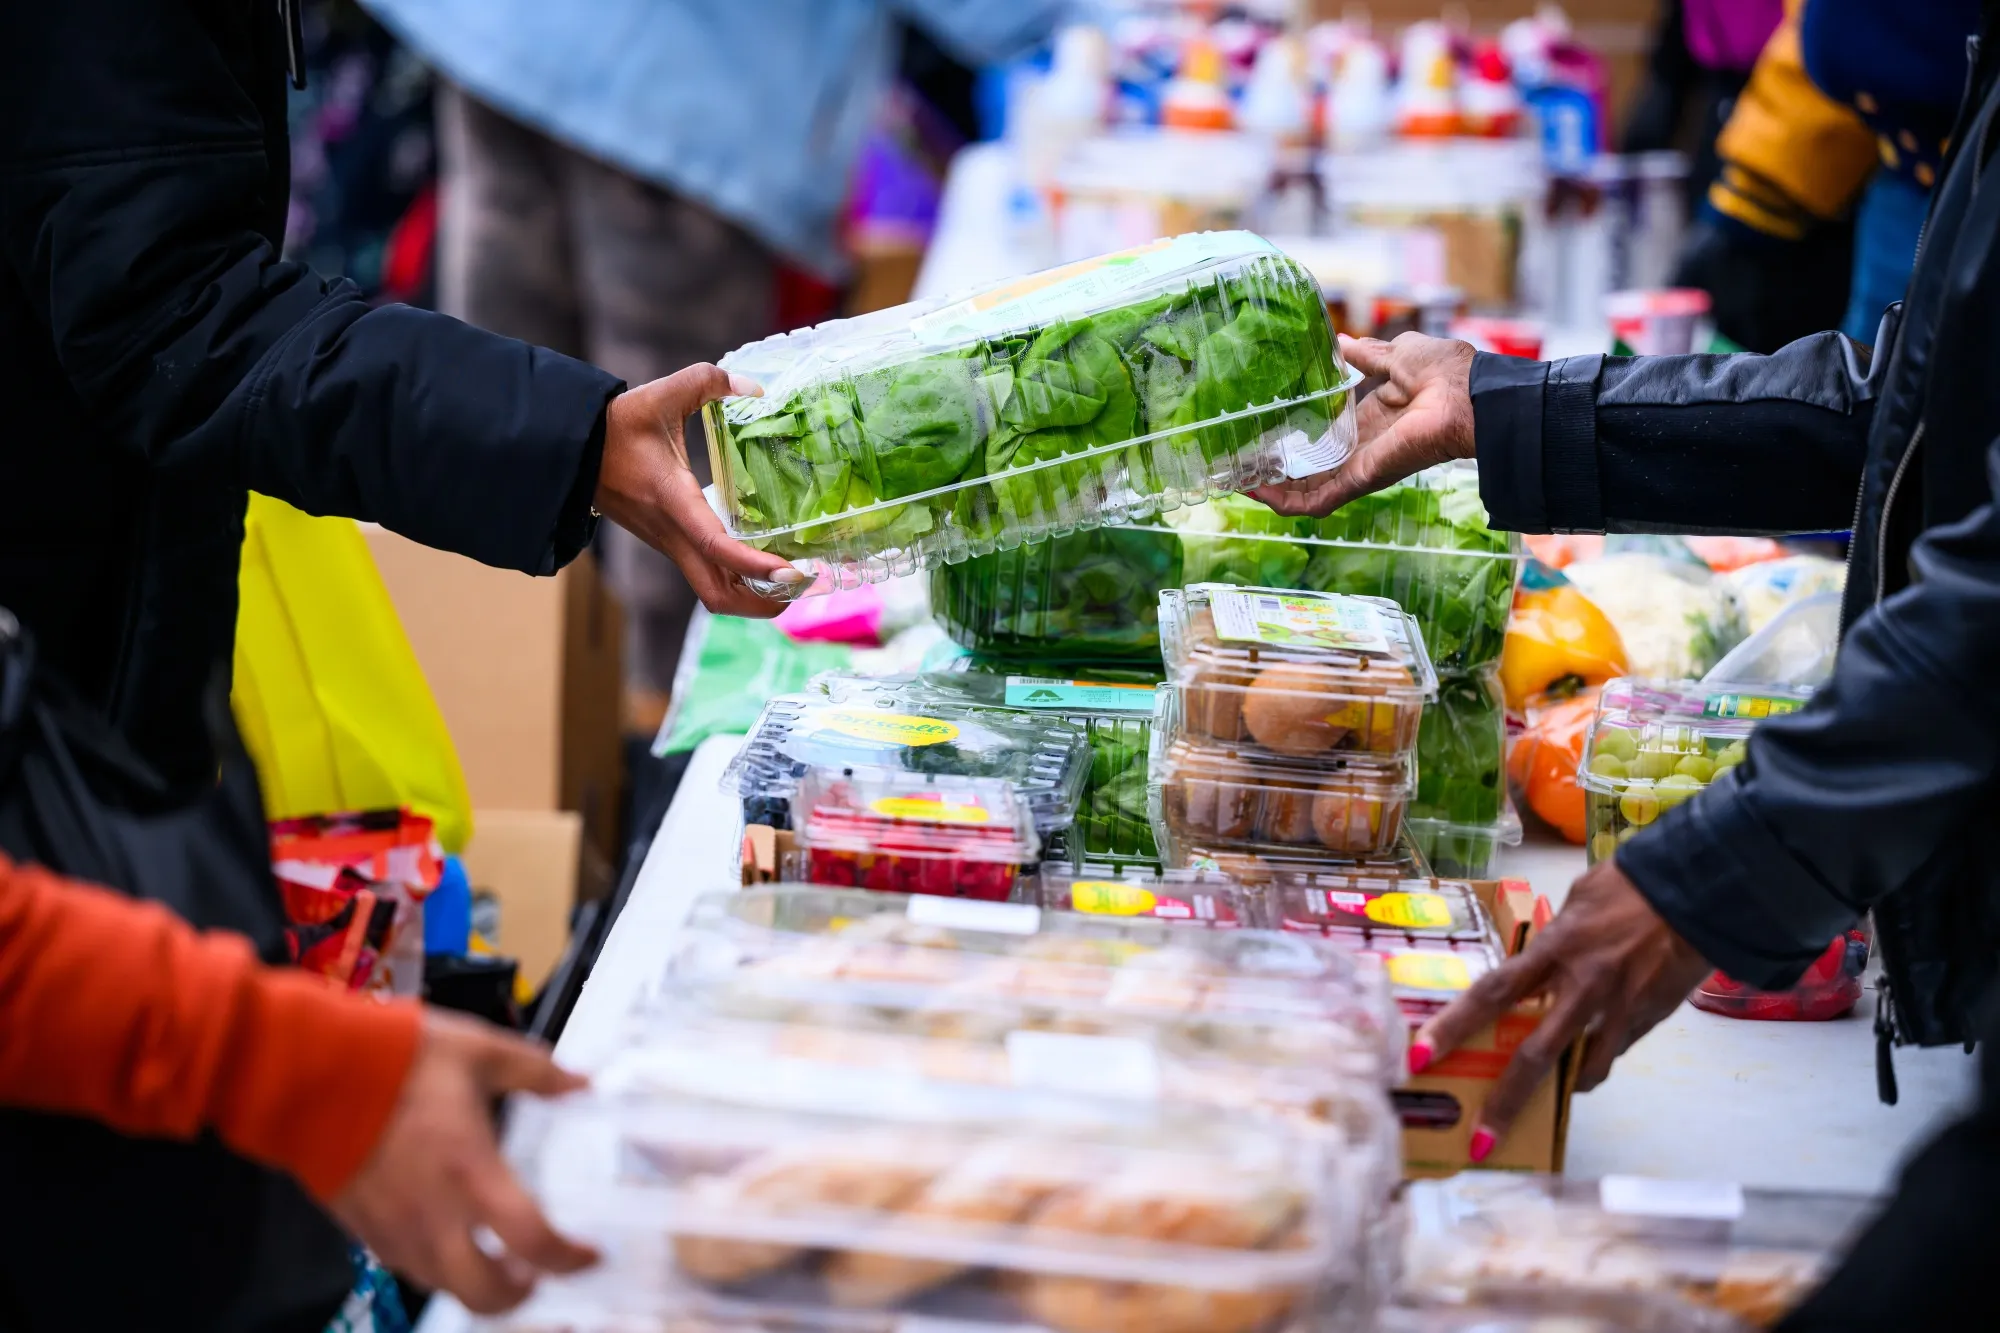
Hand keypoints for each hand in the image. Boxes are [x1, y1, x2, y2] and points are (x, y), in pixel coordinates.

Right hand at [330, 1011, 597, 1314]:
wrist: (311, 1073)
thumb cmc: (397, 1059)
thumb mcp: (479, 1051)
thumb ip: (537, 1072)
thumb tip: (580, 1083)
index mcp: (472, 1172)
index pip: (532, 1241)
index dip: (568, 1259)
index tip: (587, 1254)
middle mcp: (435, 1215)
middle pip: (484, 1293)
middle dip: (517, 1295)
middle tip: (533, 1273)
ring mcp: (395, 1229)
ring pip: (443, 1286)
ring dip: (475, 1283)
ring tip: (493, 1259)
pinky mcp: (362, 1228)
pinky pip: (406, 1266)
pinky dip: (435, 1266)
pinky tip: (446, 1238)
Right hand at [597, 363, 806, 616]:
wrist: (573, 449)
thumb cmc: (616, 424)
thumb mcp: (661, 394)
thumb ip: (708, 381)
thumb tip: (754, 388)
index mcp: (672, 499)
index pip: (715, 545)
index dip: (754, 564)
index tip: (790, 572)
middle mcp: (671, 533)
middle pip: (716, 594)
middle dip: (761, 601)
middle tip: (802, 586)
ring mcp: (669, 544)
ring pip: (712, 591)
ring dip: (751, 597)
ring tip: (792, 582)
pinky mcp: (669, 544)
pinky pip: (706, 575)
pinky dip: (737, 580)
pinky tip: (764, 565)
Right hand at [1247, 333, 1475, 517]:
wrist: (1467, 396)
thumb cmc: (1444, 372)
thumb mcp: (1395, 355)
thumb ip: (1365, 355)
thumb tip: (1340, 340)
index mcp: (1370, 421)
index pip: (1324, 440)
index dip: (1296, 440)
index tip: (1265, 432)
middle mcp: (1360, 450)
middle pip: (1310, 472)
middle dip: (1276, 471)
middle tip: (1239, 463)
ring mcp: (1359, 469)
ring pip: (1306, 493)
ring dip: (1272, 492)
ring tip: (1237, 483)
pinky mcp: (1359, 480)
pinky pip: (1316, 501)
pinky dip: (1285, 502)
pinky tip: (1255, 493)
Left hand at [1408, 858, 1710, 1162]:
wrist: (1700, 890)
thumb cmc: (1631, 885)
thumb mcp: (1577, 901)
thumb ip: (1551, 937)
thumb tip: (1533, 955)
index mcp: (1556, 950)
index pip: (1493, 994)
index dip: (1453, 1027)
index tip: (1421, 1057)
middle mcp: (1584, 987)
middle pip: (1535, 1055)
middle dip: (1505, 1103)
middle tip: (1480, 1141)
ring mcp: (1619, 1011)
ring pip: (1581, 1070)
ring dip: (1555, 1094)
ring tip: (1538, 1108)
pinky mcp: (1648, 1022)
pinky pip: (1611, 1055)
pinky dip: (1592, 1067)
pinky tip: (1582, 1069)